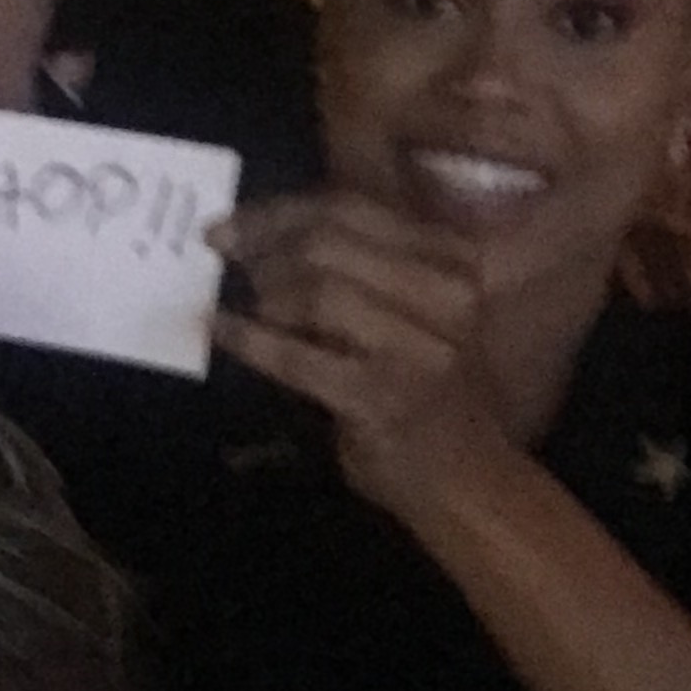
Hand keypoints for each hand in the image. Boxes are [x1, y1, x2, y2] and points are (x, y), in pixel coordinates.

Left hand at [208, 192, 509, 519]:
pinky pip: (297, 355)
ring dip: (265, 291)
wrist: (471, 483)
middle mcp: (447, 293)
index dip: (281, 210)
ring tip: (237, 297)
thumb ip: (371, 265)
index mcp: (455, 260)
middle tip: (219, 247)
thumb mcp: (422, 310)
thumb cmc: (437, 392)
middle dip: (262, 239)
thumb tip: (275, 235)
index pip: (353, 207)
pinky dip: (249, 339)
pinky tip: (219, 330)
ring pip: (319, 289)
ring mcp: (417, 346)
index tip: (232, 218)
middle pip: (330, 238)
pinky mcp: (381, 395)